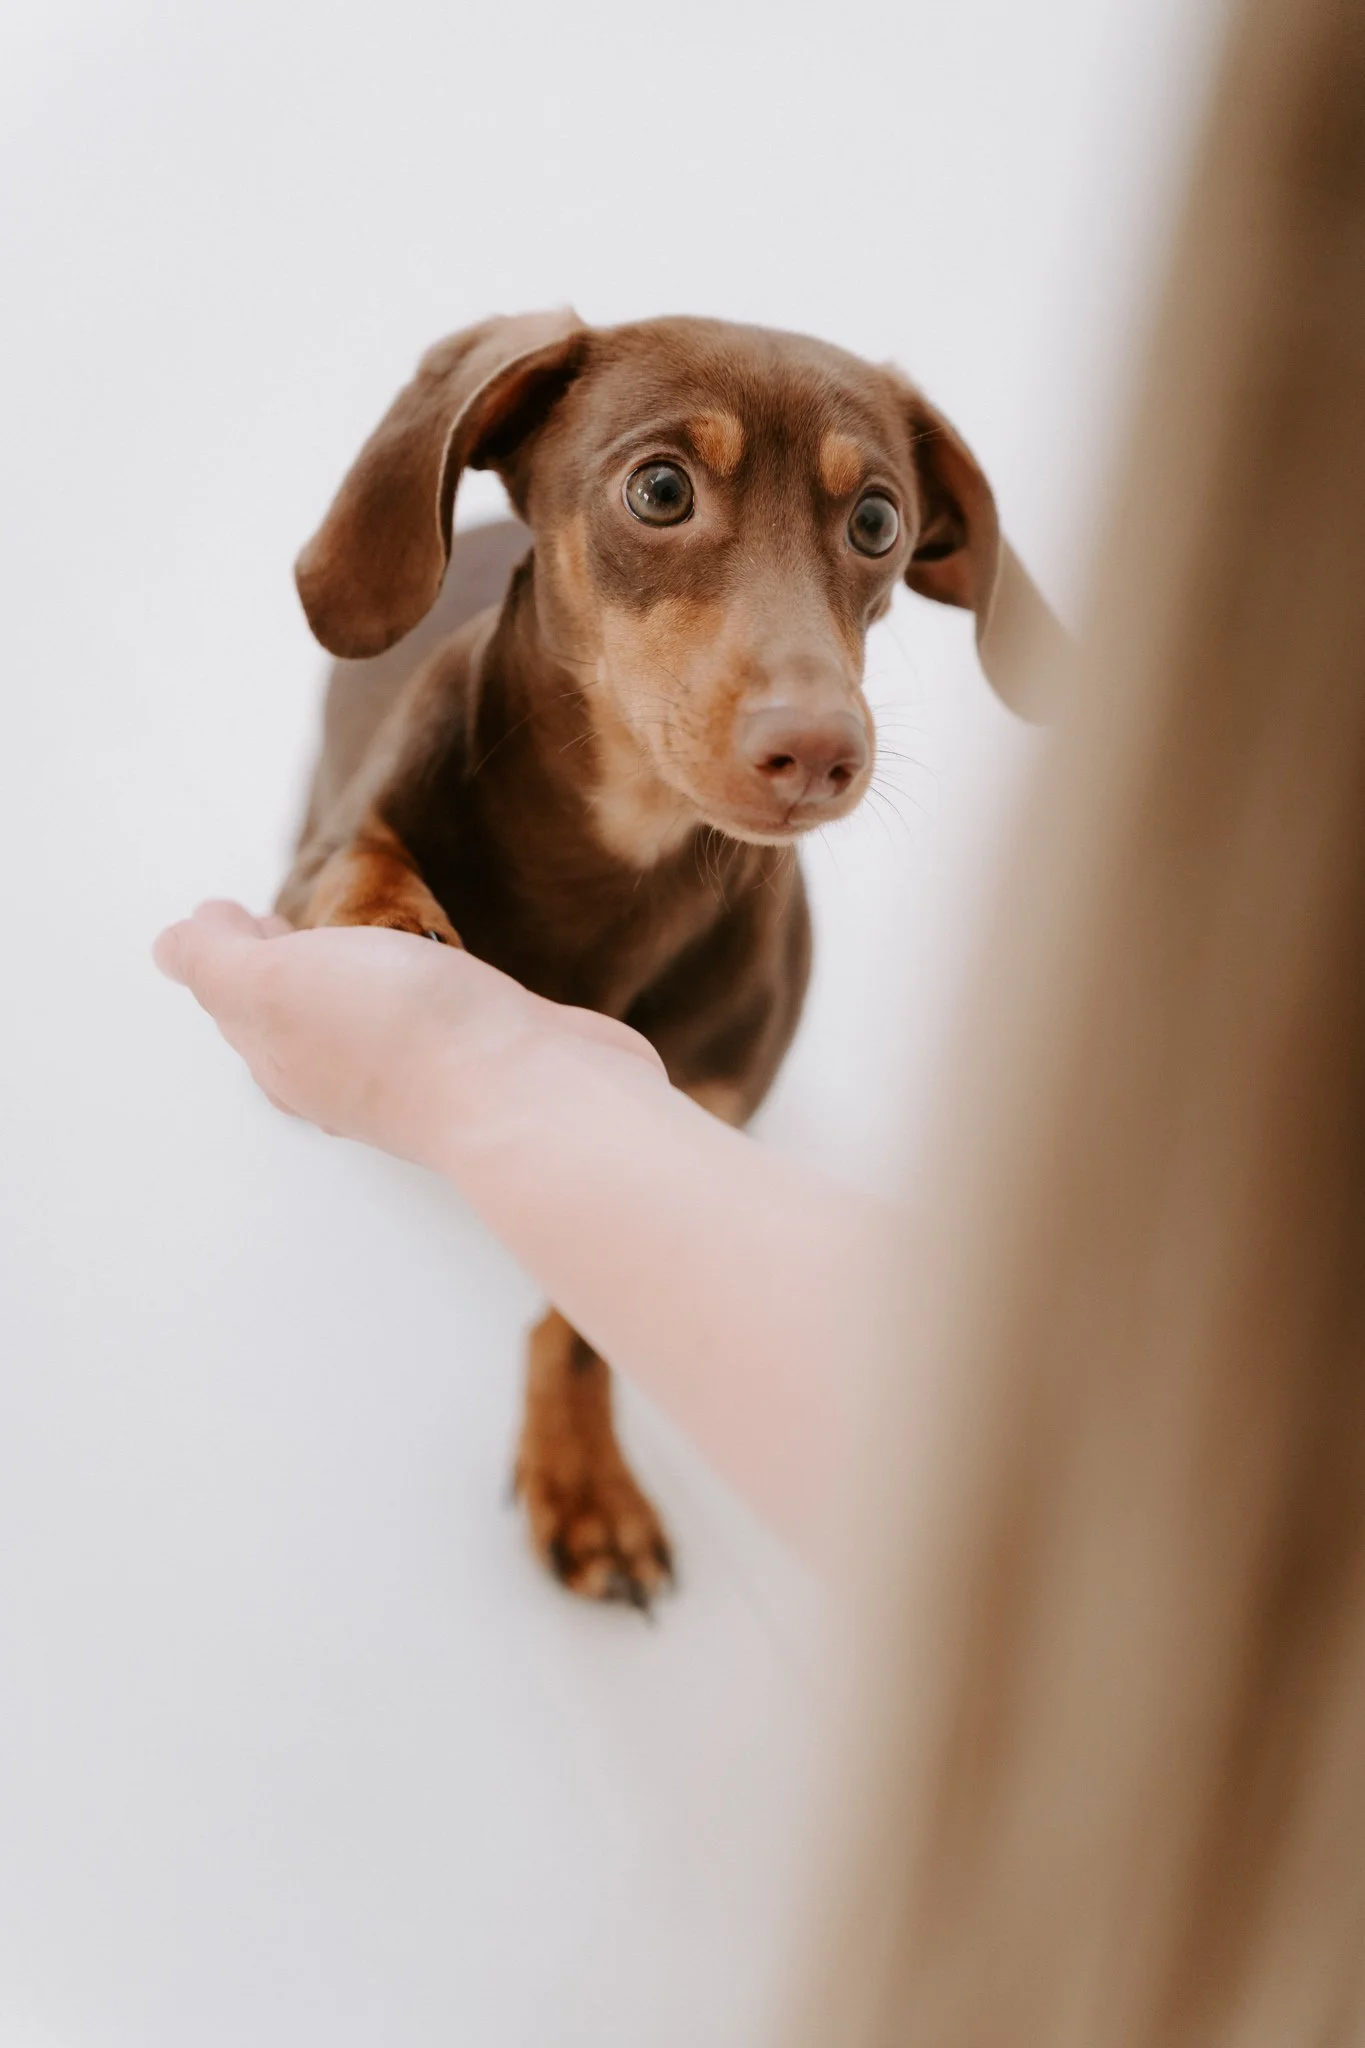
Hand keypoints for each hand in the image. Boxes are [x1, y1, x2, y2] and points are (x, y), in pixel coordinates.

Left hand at [153, 901, 665, 1169]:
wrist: (527, 1093)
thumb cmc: (398, 1036)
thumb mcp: (274, 982)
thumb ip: (217, 961)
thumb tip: (172, 944)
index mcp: (281, 1057)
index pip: (237, 1000)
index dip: (226, 951)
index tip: (225, 912)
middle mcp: (342, 1076)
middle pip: (296, 1017)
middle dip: (280, 969)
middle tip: (272, 928)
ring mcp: (414, 1073)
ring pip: (363, 1019)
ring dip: (348, 979)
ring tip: (349, 945)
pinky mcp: (478, 1057)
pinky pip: (429, 1018)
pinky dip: (415, 988)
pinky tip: (435, 974)